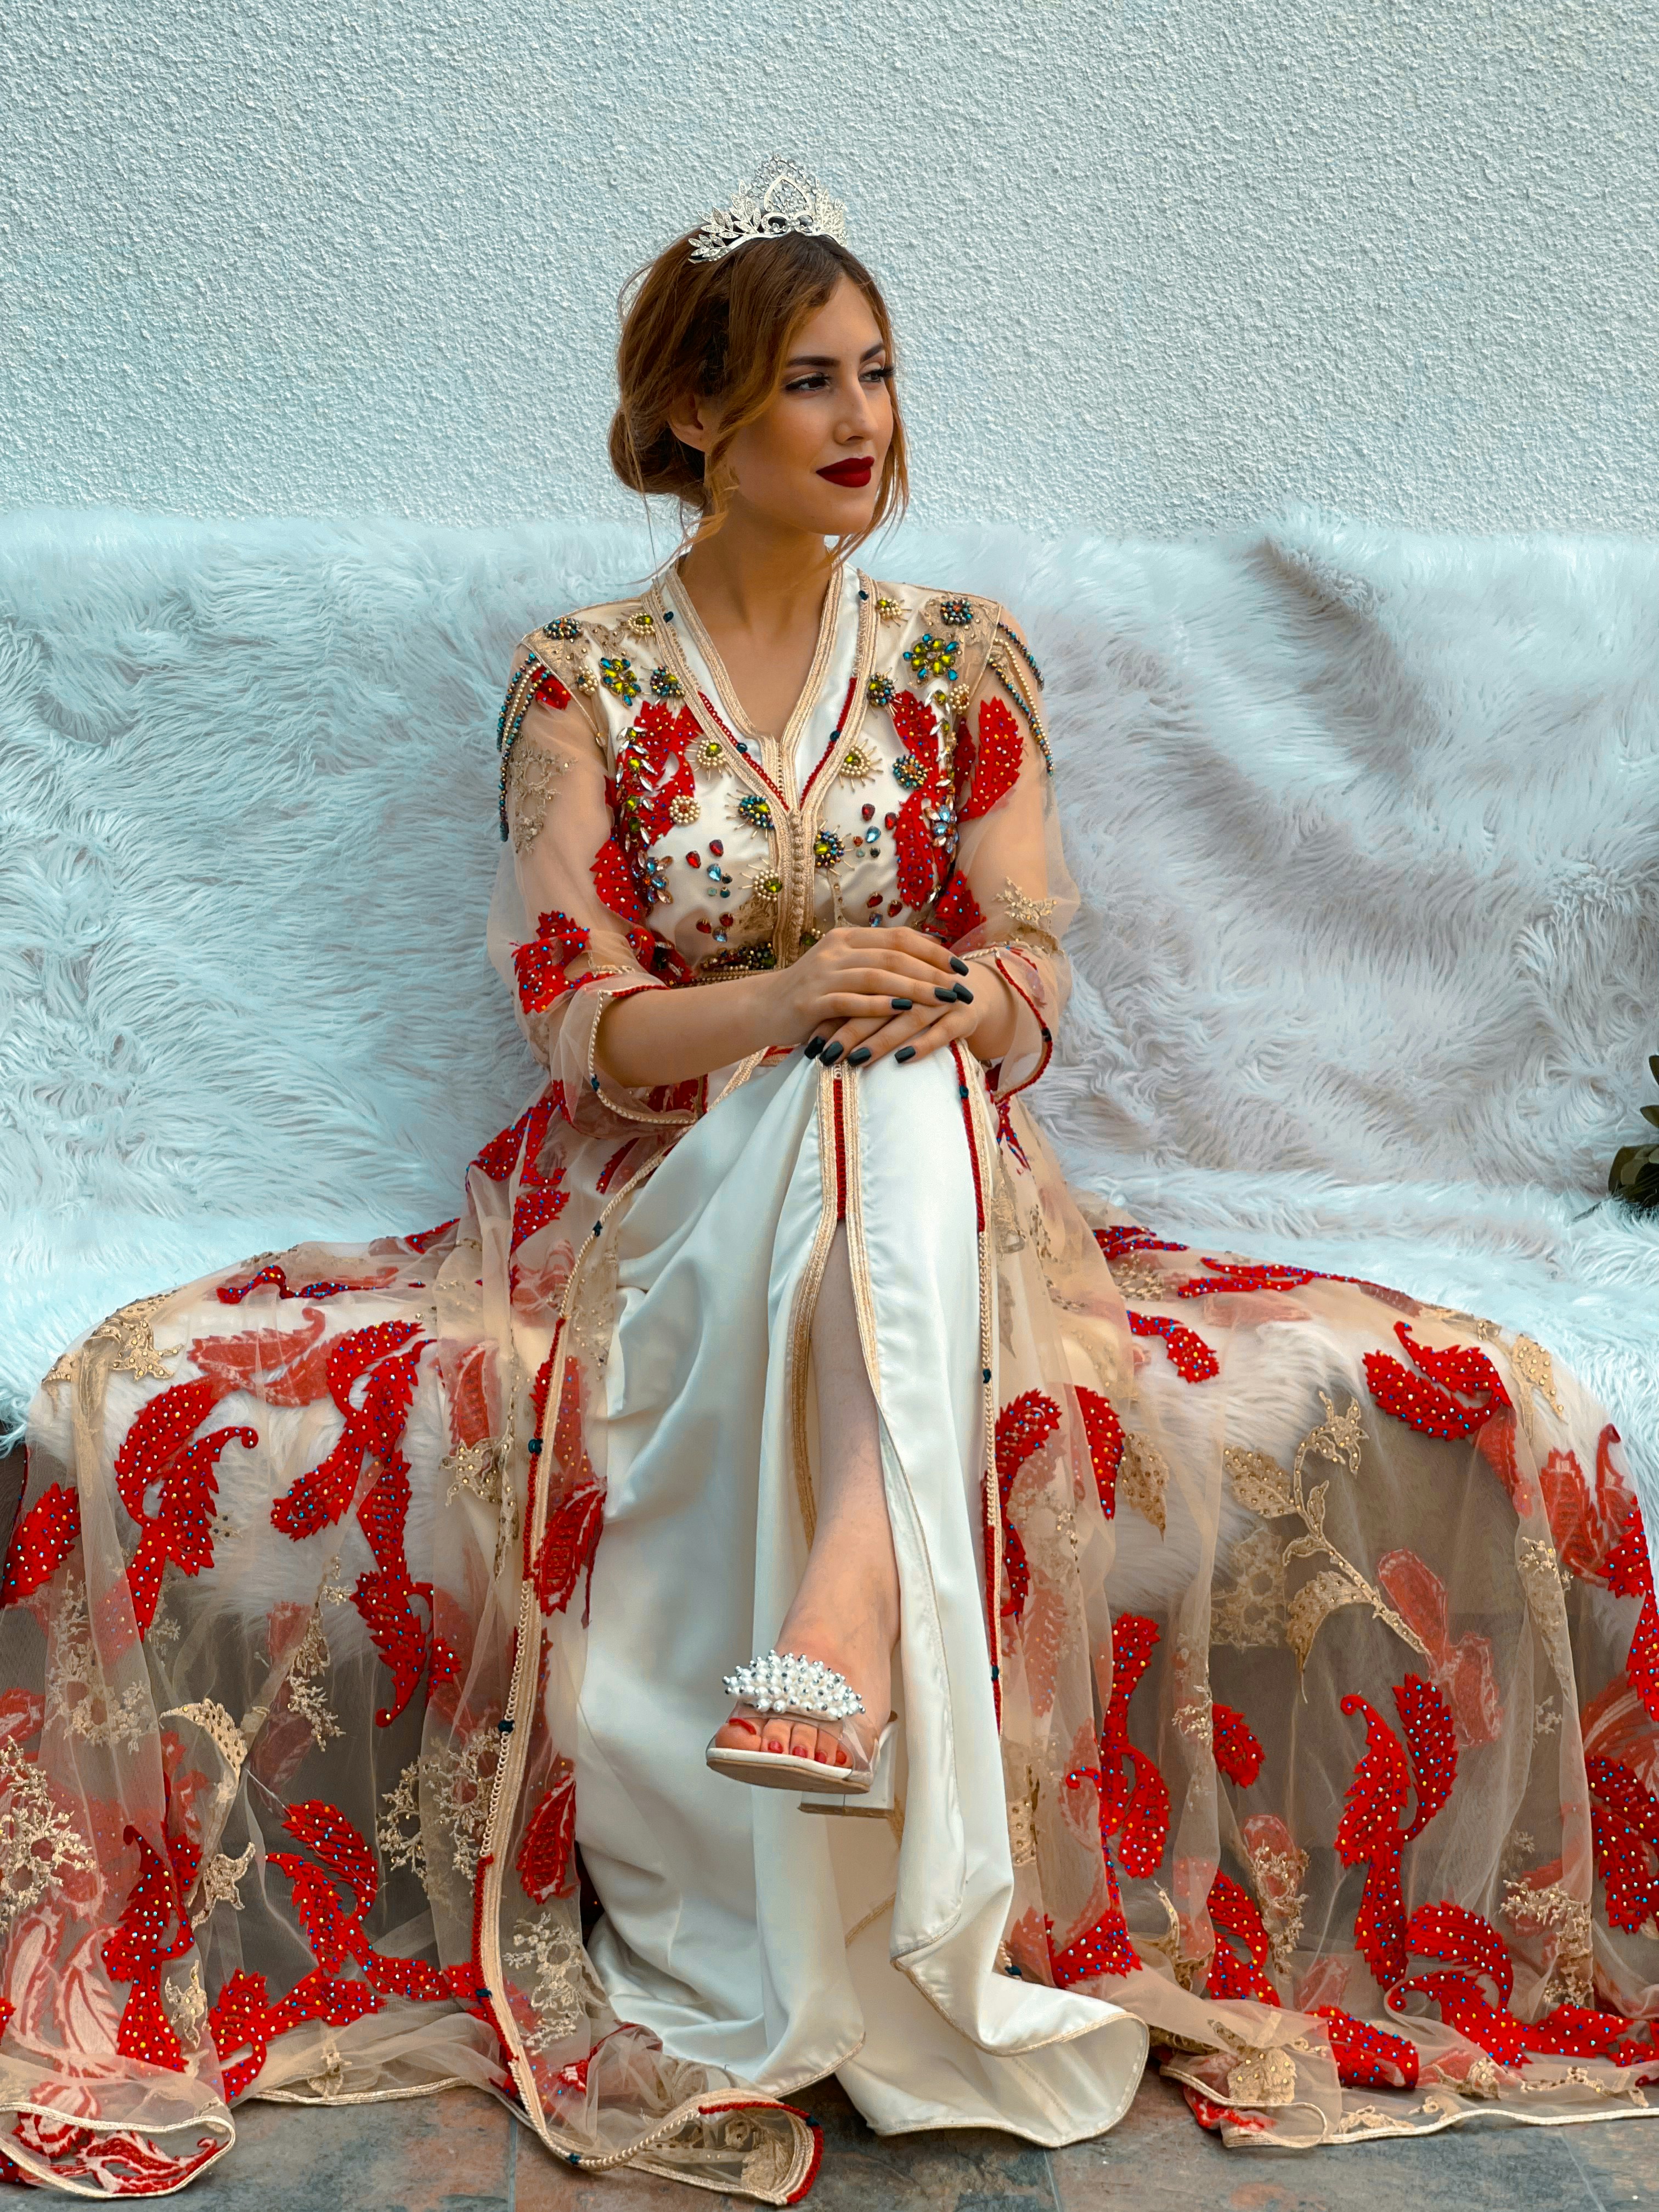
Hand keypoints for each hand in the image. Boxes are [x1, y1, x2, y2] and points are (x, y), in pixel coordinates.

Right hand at [765, 924, 1006, 1068]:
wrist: (762, 1009)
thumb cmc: (812, 993)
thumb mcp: (843, 969)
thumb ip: (874, 963)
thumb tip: (923, 964)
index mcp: (846, 938)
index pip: (899, 937)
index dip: (933, 950)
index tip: (960, 966)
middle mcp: (835, 951)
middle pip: (893, 956)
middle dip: (932, 972)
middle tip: (960, 988)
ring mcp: (822, 975)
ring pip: (877, 976)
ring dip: (915, 988)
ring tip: (943, 1000)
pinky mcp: (811, 1002)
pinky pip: (851, 1001)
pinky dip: (879, 1006)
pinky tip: (904, 1012)